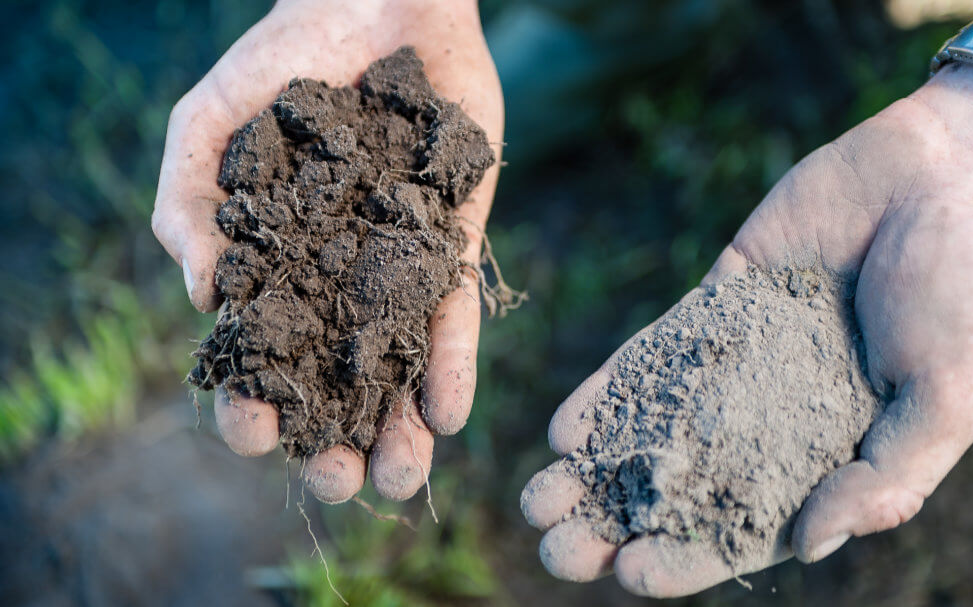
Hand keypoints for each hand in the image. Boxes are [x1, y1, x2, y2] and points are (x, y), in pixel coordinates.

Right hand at [151, 0, 502, 502]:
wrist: (376, 3)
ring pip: (398, 366)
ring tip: (401, 479)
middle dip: (333, 440)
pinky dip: (451, 364)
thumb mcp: (211, 124)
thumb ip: (191, 202)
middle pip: (334, 383)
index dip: (252, 403)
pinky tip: (449, 414)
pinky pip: (452, 312)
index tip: (255, 438)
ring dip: (400, 429)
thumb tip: (200, 291)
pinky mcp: (452, 241)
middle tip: (339, 484)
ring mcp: (397, 266)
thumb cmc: (281, 63)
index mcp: (272, 269)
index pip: (258, 357)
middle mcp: (336, 280)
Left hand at [522, 64, 972, 596]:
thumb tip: (806, 545)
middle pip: (685, 485)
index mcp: (834, 456)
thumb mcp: (947, 402)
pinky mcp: (715, 306)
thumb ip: (883, 480)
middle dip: (619, 520)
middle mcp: (776, 418)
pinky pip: (652, 356)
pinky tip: (562, 430)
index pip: (750, 526)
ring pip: (655, 427)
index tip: (633, 573)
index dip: (692, 556)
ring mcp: (740, 361)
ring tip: (537, 501)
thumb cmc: (971, 296)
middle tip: (557, 550)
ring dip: (596, 467)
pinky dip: (609, 393)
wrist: (949, 173)